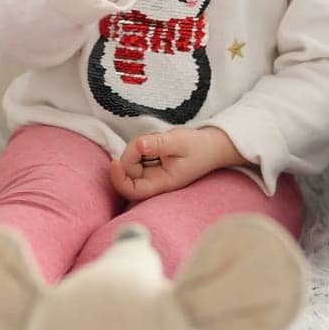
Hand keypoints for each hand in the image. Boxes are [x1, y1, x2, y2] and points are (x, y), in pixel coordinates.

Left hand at [110, 126, 249, 199]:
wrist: (213, 146)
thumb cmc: (199, 147)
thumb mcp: (180, 142)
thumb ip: (159, 144)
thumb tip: (139, 144)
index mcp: (161, 183)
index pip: (131, 189)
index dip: (118, 179)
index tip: (115, 162)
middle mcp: (153, 180)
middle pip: (128, 171)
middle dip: (132, 153)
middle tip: (150, 140)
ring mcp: (151, 171)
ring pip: (131, 160)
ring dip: (139, 146)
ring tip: (160, 140)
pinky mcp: (151, 162)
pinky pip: (137, 153)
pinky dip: (143, 144)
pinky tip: (158, 141)